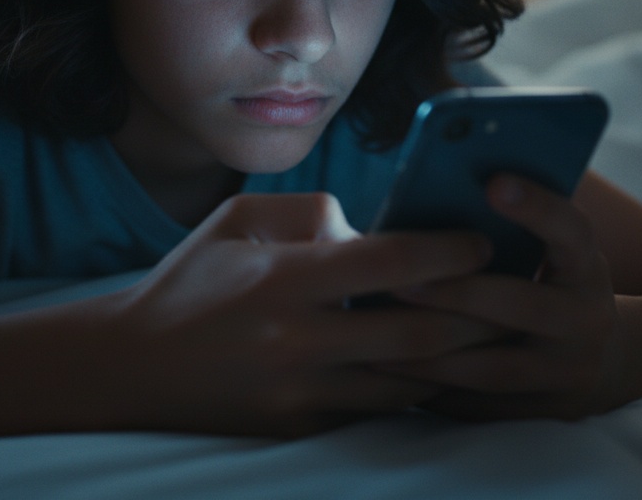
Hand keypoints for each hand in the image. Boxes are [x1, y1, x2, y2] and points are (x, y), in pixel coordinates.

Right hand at [98, 193, 496, 436]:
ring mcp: (300, 394)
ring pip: (406, 383)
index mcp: (284, 279)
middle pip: (417, 335)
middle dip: (475, 315)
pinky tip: (439, 367)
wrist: (132, 366)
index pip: (390, 264)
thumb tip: (375, 230)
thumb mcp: (241, 219)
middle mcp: (298, 342)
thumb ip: (315, 213)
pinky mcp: (299, 427)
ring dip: (455, 359)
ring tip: (493, 333)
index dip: (448, 252)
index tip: (481, 243)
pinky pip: (375, 410)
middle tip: (509, 294)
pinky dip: (410, 388)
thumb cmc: (192, 280)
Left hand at [374, 175, 628, 420]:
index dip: (536, 206)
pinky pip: (479, 404)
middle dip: (455, 292)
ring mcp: (567, 371)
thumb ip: (515, 230)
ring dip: (430, 351)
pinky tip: (388, 370)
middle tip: (397, 280)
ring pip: (492, 367)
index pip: (570, 230)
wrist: (606, 361)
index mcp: (588, 266)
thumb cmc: (554, 284)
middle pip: (518, 305)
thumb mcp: (554, 252)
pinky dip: (433, 386)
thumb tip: (436, 190)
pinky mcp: (541, 412)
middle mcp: (587, 319)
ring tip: (375, 333)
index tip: (492, 182)